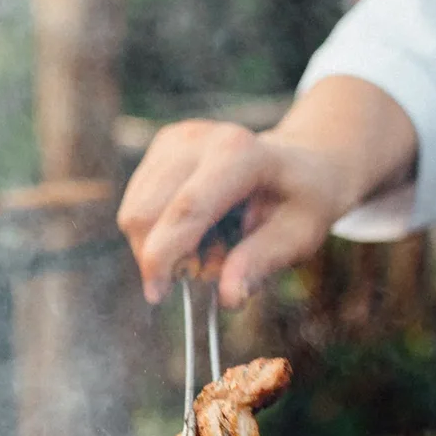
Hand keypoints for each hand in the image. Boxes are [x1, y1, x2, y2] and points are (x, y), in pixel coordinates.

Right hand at [116, 76, 418, 306]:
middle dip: (164, 257)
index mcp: (240, 154)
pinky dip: (159, 233)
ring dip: (163, 247)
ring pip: (134, 212)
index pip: (187, 208)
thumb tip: (229, 297)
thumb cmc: (301, 203)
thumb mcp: (298, 236)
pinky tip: (196, 229)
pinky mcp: (160, 148)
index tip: (157, 295)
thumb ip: (261, 262)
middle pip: (148, 212)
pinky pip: (136, 206)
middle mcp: (199, 138)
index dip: (165, 255)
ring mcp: (175, 140)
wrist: (297, 165)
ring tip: (211, 245)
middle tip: (208, 269)